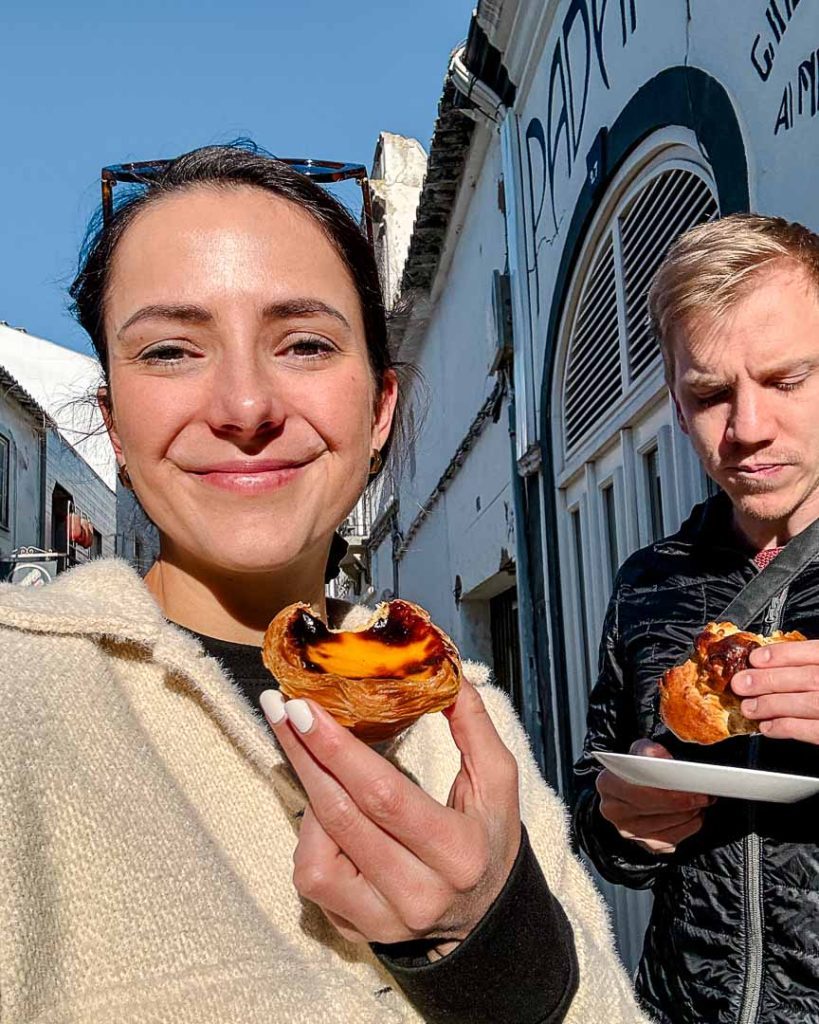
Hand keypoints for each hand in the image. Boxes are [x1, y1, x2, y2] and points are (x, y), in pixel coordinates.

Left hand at [260, 681, 520, 951]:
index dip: (338, 750)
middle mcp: (419, 894)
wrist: (485, 915)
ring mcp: (383, 919)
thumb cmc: (487, 836)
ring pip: (316, 854)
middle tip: (280, 708)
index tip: (305, 708)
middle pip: (342, 817)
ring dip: (308, 795)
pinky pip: (310, 878)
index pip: (384, 795)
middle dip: (304, 755)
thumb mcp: (497, 782)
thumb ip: (474, 726)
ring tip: (311, 757)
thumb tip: (446, 674)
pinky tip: (325, 809)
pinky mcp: (357, 930)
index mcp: (458, 852)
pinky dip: (310, 836)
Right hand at [596, 739, 712, 853]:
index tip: (689, 785)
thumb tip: (664, 762)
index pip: (636, 791)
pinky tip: (695, 815)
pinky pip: (670, 840)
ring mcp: (627, 831)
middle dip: (682, 802)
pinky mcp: (644, 844)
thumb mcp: (641, 750)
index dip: (665, 791)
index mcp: (607, 784)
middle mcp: (612, 810)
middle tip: (704, 795)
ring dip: (688, 815)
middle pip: (652, 809)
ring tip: (702, 802)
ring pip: (664, 826)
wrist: (634, 786)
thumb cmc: (639, 767)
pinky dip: (688, 827)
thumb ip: (650, 751)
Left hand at [732, 639, 818, 742]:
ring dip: (771, 705)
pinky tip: (766, 726)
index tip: (756, 658)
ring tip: (748, 707)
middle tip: (740, 683)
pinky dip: (785, 727)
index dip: (783, 654)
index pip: (814, 651)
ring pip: (806, 703)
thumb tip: (776, 661)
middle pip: (807, 678)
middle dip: (768, 680)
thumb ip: (811, 663)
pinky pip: (811, 731)